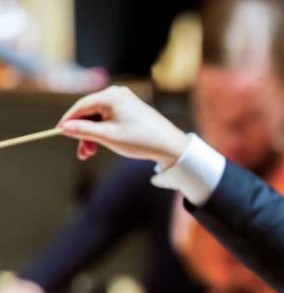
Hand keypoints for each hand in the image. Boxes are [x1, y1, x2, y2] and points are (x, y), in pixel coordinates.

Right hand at [57, 85, 188, 165]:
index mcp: (110, 96)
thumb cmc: (140, 140)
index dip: (68, 120)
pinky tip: (102, 144)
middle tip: (82, 153)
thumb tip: (63, 127)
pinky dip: (104, 131)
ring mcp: (125, 100)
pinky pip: (110, 118)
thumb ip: (83, 131)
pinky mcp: (131, 108)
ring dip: (93, 134)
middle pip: (89, 112)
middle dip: (83, 132)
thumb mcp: (107, 137)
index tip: (58, 133)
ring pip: (99, 117)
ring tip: (91, 153)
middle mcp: (117, 94)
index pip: (80, 106)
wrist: (171, 146)